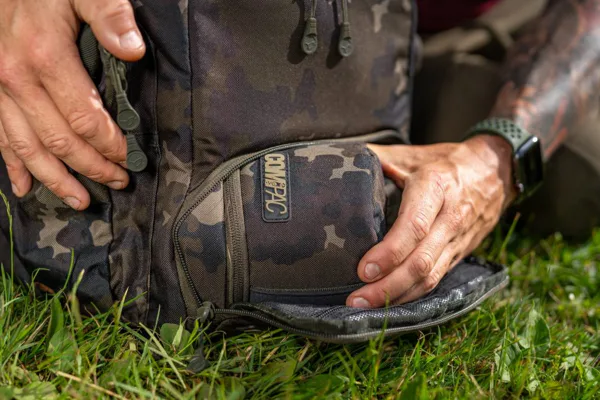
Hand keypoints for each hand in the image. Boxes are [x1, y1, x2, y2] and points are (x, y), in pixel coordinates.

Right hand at [0, 0, 144, 208]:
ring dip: (55, 179)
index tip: (130, 158)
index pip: (86, 119)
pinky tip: (23, 187)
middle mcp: (16, 80)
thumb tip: (133, 49)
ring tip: (79, 201)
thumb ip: (109, 15)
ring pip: (27, 148)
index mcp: (44, 58)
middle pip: (59, 141)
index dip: (110, 145)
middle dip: (92, 167)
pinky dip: (12, 165)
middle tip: (118, 182)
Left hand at [347, 135, 516, 307]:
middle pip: (421, 261)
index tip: (363, 269)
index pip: (414, 226)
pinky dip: (411, 295)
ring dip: (397, 296)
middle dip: (387, 286)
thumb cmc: (444, 161)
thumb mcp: (412, 153)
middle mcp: (449, 217)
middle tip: (356, 299)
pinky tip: (388, 305)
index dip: (390, 252)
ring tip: (364, 307)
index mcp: (435, 187)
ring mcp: (456, 240)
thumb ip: (377, 158)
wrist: (495, 171)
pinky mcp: (459, 254)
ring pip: (429, 277)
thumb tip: (342, 162)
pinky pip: (436, 280)